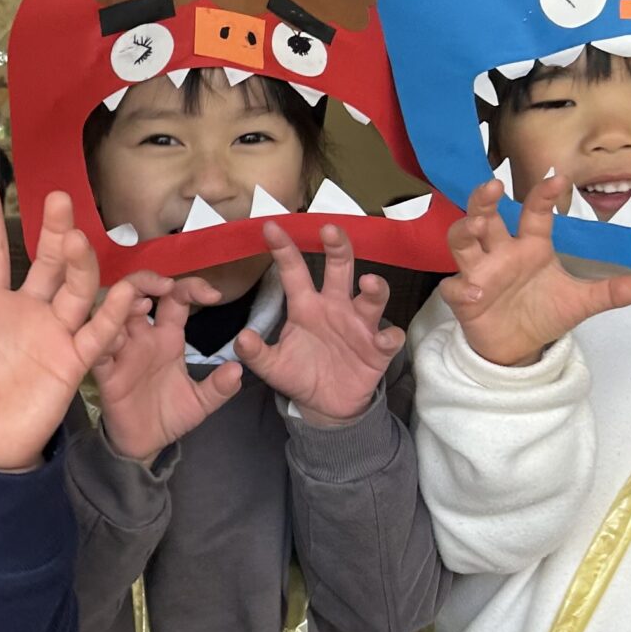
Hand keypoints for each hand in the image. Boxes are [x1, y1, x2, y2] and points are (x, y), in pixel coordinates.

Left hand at [0, 183, 140, 472]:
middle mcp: (28, 310)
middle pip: (46, 262)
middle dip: (53, 230)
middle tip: (58, 197)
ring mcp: (54, 333)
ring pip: (75, 289)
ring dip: (79, 264)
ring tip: (77, 239)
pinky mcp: (74, 361)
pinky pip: (97, 333)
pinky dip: (111, 314)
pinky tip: (123, 291)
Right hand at [90, 272, 244, 462]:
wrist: (144, 445)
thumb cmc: (169, 416)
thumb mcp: (201, 402)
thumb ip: (219, 387)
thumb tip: (238, 370)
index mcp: (167, 337)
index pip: (176, 299)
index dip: (192, 287)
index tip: (214, 296)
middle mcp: (143, 338)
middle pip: (137, 294)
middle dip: (147, 280)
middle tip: (163, 286)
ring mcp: (122, 353)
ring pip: (113, 314)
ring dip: (123, 303)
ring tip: (139, 304)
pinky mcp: (106, 373)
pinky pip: (100, 350)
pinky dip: (105, 339)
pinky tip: (116, 337)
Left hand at [238, 223, 404, 424]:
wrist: (324, 406)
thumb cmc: (299, 374)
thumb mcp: (272, 366)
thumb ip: (256, 353)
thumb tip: (241, 339)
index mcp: (306, 306)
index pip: (294, 271)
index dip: (284, 249)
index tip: (270, 226)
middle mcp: (335, 306)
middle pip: (340, 269)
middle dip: (338, 248)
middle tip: (330, 229)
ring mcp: (359, 325)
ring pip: (372, 298)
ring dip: (374, 289)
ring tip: (368, 282)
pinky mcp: (377, 349)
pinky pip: (389, 338)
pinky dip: (389, 336)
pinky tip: (384, 338)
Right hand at [443, 174, 630, 366]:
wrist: (519, 347)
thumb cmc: (544, 313)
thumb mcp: (580, 302)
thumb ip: (607, 293)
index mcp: (531, 246)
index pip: (535, 213)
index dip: (544, 195)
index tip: (559, 178)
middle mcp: (502, 252)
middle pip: (485, 216)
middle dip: (484, 200)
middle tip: (492, 185)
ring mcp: (480, 273)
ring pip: (462, 242)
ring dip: (465, 230)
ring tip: (476, 227)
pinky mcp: (465, 298)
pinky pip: (455, 288)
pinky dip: (462, 289)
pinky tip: (475, 293)